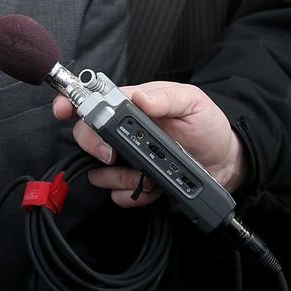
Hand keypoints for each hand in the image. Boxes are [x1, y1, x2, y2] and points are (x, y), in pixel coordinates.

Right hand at [55, 81, 244, 207]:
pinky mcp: (135, 184)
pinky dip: (134, 194)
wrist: (226, 162)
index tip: (63, 111)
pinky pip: (118, 194)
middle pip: (87, 137)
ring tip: (146, 174)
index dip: (73, 103)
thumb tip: (138, 96)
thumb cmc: (208, 126)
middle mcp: (124, 133)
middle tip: (113, 155)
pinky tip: (154, 188)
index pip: (94, 100)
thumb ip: (165, 97)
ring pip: (99, 172)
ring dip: (120, 176)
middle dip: (95, 147)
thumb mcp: (192, 102)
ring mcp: (128, 160)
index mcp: (133, 106)